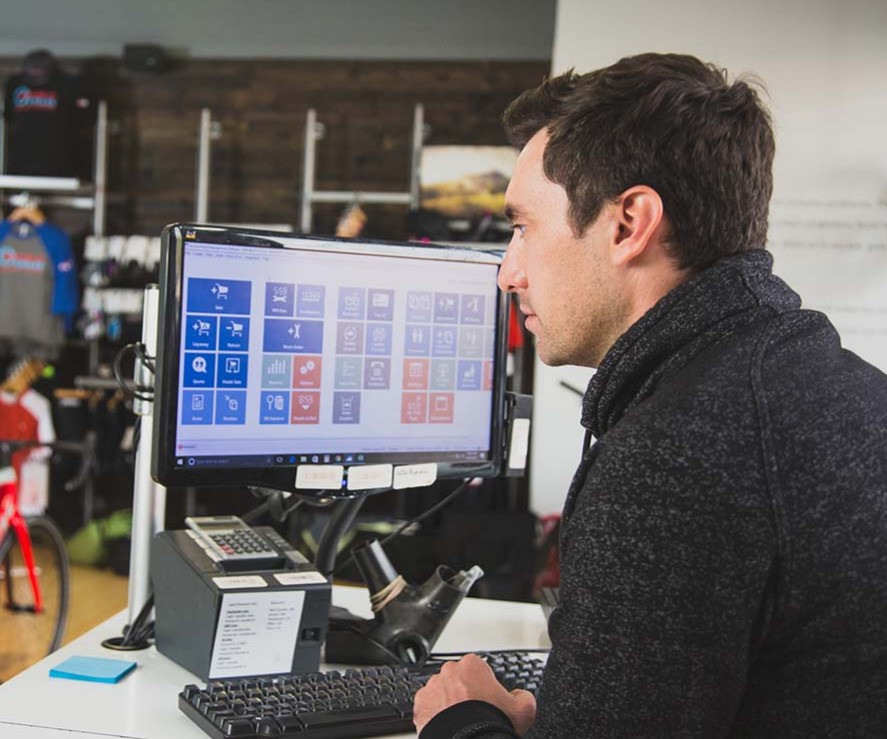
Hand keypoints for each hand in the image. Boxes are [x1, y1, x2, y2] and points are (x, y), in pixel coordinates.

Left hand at [413, 654, 536, 734]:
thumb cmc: (491, 724)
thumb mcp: (523, 708)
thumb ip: (523, 696)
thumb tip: (520, 695)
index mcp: (472, 665)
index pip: (478, 669)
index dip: (484, 685)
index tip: (486, 699)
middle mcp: (449, 671)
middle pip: (457, 678)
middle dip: (463, 692)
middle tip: (473, 712)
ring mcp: (432, 687)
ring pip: (441, 692)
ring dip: (448, 703)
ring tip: (459, 722)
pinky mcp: (420, 705)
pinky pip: (428, 707)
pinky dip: (434, 715)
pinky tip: (447, 726)